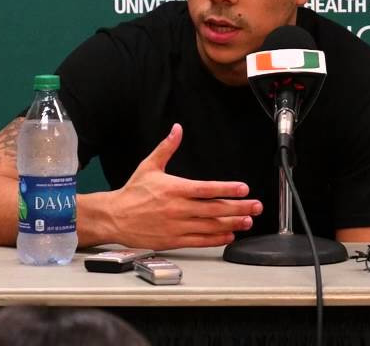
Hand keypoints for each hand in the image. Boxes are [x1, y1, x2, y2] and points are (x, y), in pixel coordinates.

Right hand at [97, 123, 261, 249]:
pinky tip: (229, 235)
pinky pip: (199, 241)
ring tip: (247, 221)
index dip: (227, 189)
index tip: (243, 188)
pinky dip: (216, 239)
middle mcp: (177, 208)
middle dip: (238, 208)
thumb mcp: (149, 166)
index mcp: (174, 189)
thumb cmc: (133, 192)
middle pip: (213, 209)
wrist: (114, 217)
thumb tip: (177, 129)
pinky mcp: (173, 240)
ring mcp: (176, 226)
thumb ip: (167, 148)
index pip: (206, 189)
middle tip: (255, 207)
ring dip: (231, 224)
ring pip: (210, 226)